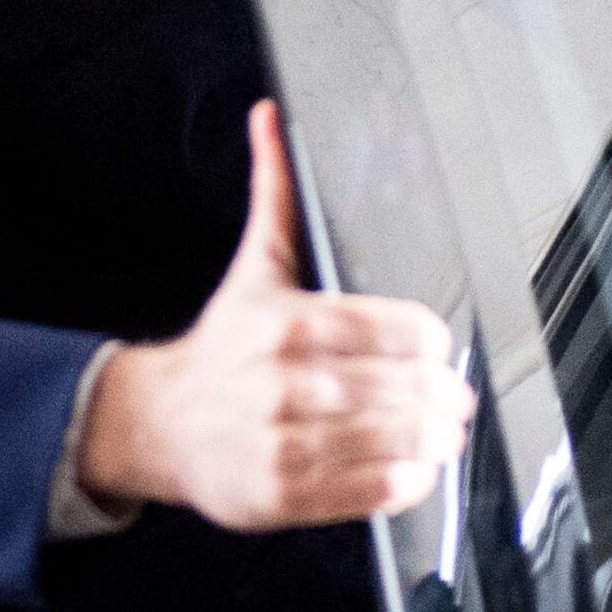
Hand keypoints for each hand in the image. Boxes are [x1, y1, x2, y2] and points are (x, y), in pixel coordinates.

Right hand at [77, 100, 474, 530]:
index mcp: (290, 321)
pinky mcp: (284, 493)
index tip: (439, 350)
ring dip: (432, 439)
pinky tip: (413, 468)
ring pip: (393, 441)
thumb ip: (275, 194)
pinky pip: (369, 492)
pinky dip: (405, 482)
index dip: (433, 343)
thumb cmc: (221, 345)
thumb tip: (270, 118)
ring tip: (443, 433)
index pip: (400, 330)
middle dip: (442, 396)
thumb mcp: (254, 266)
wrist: (157, 423)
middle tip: (453, 398)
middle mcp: (288, 382)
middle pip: (404, 389)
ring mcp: (285, 441)